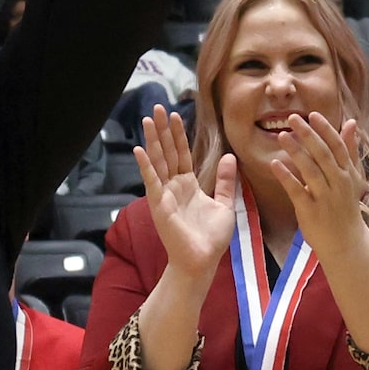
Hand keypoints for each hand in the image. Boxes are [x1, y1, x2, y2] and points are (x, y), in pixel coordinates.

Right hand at [136, 105, 235, 283]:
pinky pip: (152, 181)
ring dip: (152, 140)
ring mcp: (164, 193)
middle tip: (157, 108)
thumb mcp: (224, 205)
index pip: (181, 153)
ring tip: (148, 119)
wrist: (202, 262)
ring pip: (158, 161)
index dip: (178, 134)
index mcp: (187, 185)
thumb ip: (224, 181)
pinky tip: (139, 149)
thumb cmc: (211, 239)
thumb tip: (229, 157)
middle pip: (167, 152)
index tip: (175, 114)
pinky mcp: (159, 204)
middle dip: (162, 130)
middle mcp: (173, 186)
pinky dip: (145, 165)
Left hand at [272, 112, 367, 258]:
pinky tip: (274, 163)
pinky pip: (296, 190)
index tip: (313, 114)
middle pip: (323, 155)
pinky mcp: (310, 211)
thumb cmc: (346, 206)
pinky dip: (286, 176)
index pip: (337, 147)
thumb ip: (350, 150)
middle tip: (292, 118)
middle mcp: (339, 184)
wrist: (346, 242)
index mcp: (348, 174)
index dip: (325, 129)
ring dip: (296, 151)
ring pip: (310, 170)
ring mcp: (325, 198)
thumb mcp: (354, 178)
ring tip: (282, 136)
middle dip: (308, 134)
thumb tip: (352, 122)